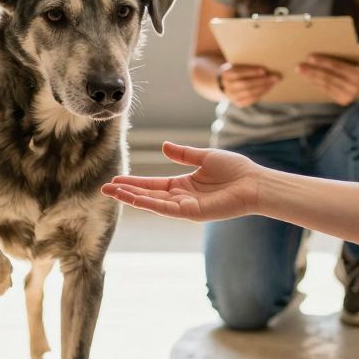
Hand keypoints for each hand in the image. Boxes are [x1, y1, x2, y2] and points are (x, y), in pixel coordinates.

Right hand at [100, 142, 262, 221]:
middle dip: (126, 192)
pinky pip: (166, 209)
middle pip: (148, 195)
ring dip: (132, 198)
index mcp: (183, 184)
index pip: (153, 185)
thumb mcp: (204, 157)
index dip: (134, 183)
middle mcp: (181, 197)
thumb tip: (163, 146)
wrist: (254, 182)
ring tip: (113, 193)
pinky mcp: (193, 213)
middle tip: (104, 188)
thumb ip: (183, 154)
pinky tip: (134, 199)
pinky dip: (149, 204)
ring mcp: (186, 207)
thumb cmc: (235, 170)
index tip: (116, 180)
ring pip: (153, 203)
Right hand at [218, 63, 281, 105]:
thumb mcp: (237, 65)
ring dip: (264, 88)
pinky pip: (251, 100)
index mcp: (226, 74)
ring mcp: (232, 96)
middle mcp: (227, 86)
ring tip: (274, 83)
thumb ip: (246, 65)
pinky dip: (261, 94)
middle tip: (275, 77)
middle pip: (245, 84)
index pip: (238, 73)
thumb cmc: (237, 71)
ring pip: (249, 93)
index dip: (250, 72)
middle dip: (262, 81)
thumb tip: (264, 66)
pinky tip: (268, 89)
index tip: (263, 70)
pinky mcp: (238, 103)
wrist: (227, 84)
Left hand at [298, 43, 358, 104]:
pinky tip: (308, 79)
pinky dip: (316, 85)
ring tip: (300, 72)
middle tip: (298, 66)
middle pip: (328, 77)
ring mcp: (348, 96)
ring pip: (326, 85)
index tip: (310, 57)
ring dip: (311, 78)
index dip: (323, 62)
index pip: (337, 67)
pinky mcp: (343, 101)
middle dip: (312, 71)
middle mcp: (354, 87)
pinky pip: (327, 91)